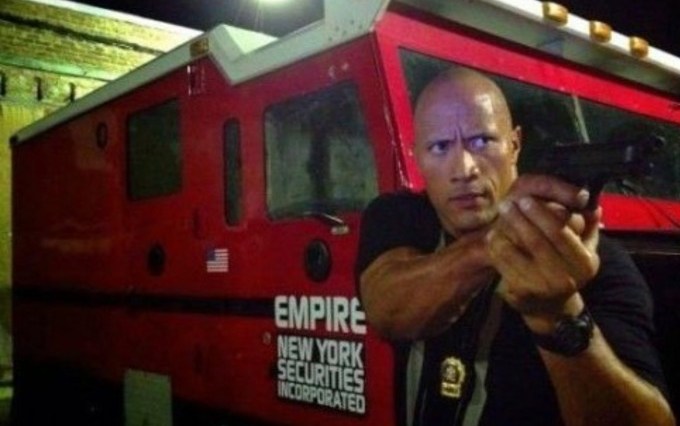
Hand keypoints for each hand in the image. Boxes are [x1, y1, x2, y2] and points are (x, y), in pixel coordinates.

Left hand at [486, 175, 600, 329]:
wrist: (552, 309)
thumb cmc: (568, 269)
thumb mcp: (585, 251)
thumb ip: (588, 226)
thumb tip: (593, 204)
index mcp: (583, 262)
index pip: (560, 233)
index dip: (542, 214)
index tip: (526, 198)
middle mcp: (564, 277)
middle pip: (536, 242)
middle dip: (520, 219)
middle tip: (507, 203)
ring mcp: (540, 286)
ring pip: (515, 253)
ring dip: (504, 231)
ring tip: (500, 216)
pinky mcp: (520, 292)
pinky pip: (503, 264)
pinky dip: (496, 247)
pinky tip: (493, 235)